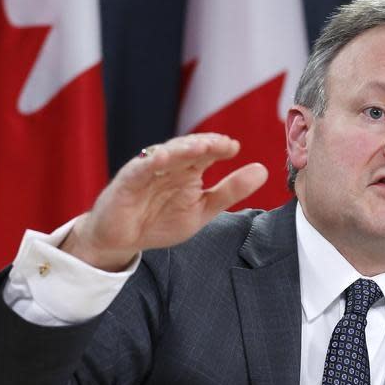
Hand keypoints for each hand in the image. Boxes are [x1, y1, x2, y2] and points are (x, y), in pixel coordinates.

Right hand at [61, 133, 267, 270]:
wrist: (122, 240)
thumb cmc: (160, 221)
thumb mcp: (202, 210)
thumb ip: (230, 190)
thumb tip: (263, 170)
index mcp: (188, 170)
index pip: (207, 153)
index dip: (220, 148)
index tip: (235, 147)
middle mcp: (170, 165)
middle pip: (189, 148)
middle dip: (206, 144)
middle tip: (223, 143)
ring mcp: (148, 171)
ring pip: (166, 154)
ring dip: (183, 149)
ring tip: (201, 146)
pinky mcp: (127, 181)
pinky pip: (139, 170)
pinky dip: (150, 163)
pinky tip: (164, 159)